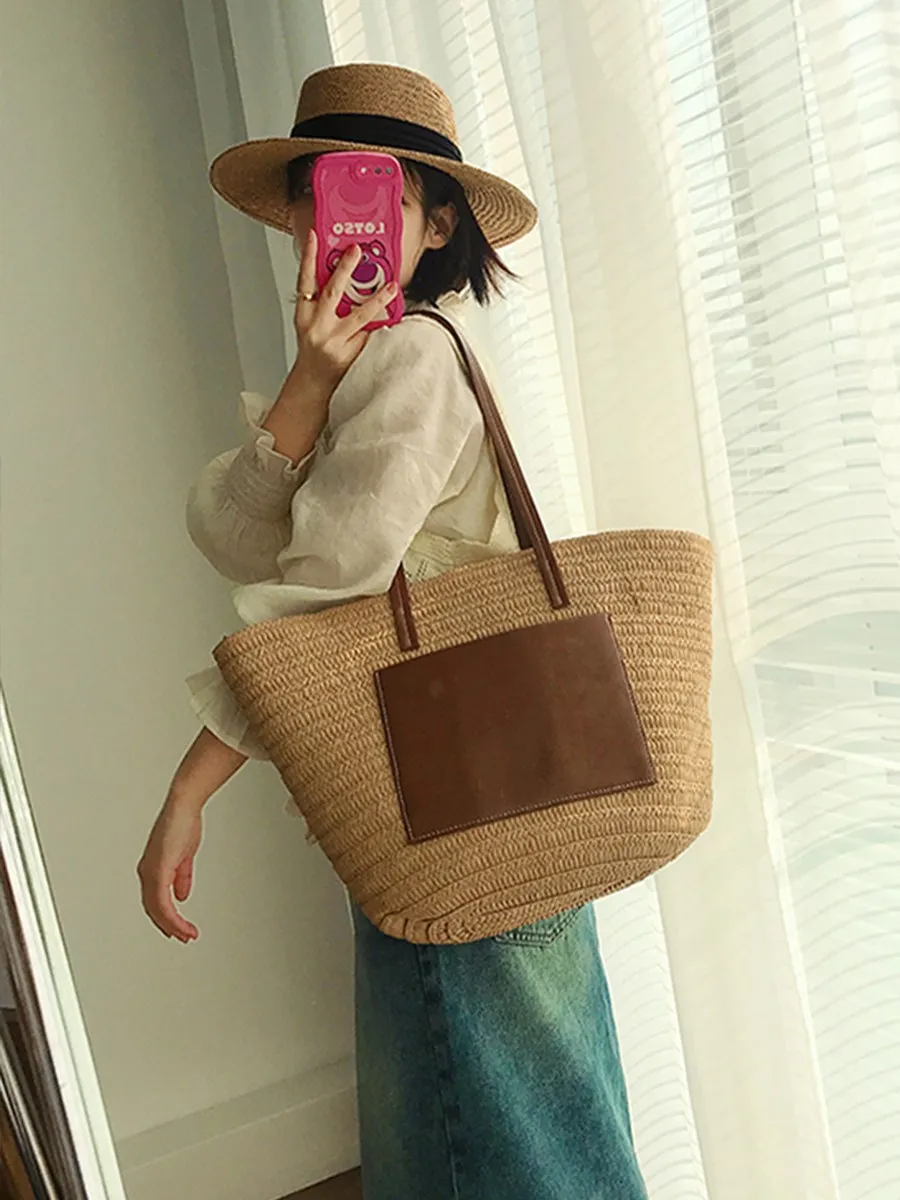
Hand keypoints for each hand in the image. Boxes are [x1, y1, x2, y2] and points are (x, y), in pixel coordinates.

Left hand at [137, 792, 202, 942]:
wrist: (183, 807)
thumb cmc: (182, 823)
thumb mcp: (184, 856)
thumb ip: (181, 877)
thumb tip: (181, 895)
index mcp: (151, 869)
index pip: (154, 901)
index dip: (165, 918)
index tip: (178, 929)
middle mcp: (147, 872)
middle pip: (153, 910)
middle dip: (168, 927)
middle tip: (183, 938)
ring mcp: (151, 873)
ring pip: (157, 910)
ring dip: (173, 925)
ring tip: (187, 935)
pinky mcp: (158, 871)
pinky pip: (162, 902)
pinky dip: (173, 917)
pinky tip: (181, 924)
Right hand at [292, 228, 397, 396]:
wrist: (313, 384)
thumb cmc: (314, 351)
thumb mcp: (310, 323)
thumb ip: (323, 302)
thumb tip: (344, 275)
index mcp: (304, 315)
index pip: (304, 280)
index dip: (309, 257)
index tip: (315, 236)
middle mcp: (316, 326)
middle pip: (332, 291)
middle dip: (345, 268)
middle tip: (357, 249)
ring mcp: (333, 341)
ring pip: (358, 315)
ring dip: (378, 299)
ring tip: (392, 286)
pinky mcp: (348, 354)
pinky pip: (368, 334)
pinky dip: (380, 324)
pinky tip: (393, 314)